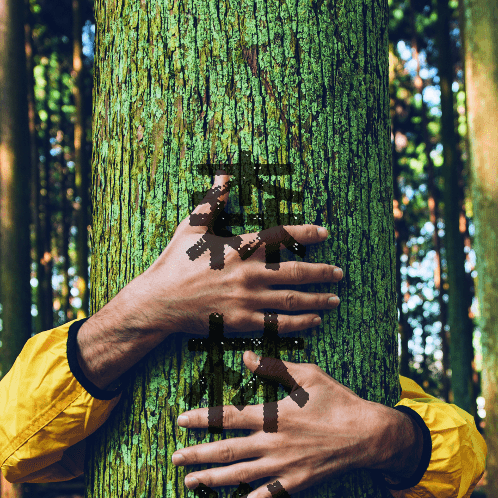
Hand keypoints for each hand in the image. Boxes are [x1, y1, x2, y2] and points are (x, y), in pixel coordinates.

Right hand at [117, 173, 341, 335]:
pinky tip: (314, 321)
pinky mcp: (241, 321)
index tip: (324, 232)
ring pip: (291, 299)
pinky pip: (277, 323)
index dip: (305, 232)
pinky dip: (299, 323)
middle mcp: (247, 273)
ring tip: (335, 298)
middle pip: (295, 271)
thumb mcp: (192, 227)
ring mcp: (246, 299)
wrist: (157, 302)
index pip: (280, 236)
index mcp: (238, 248)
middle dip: (321, 271)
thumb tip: (224, 174)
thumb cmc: (173, 264)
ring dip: (317, 299)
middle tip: (339, 272)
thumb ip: (212, 202)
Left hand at [171, 351, 421, 497]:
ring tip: (188, 481)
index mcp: (273, 415)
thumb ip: (274, 368)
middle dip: (197, 454)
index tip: (181, 420)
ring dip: (211, 479)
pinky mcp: (294, 482)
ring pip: (239, 475)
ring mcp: (283, 466)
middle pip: (226, 449)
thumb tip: (245, 356)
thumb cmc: (339, 401)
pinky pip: (263, 497)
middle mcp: (273, 442)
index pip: (228, 417)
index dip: (202, 419)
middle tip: (175, 458)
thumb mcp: (309, 375)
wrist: (368, 435)